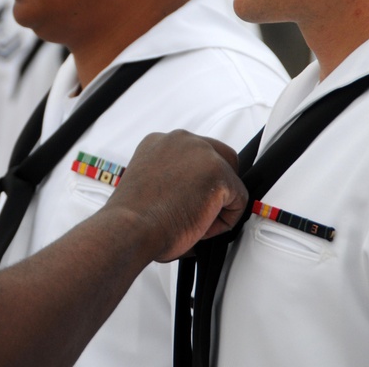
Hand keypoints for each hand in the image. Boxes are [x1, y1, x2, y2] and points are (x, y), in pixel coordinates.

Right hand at [106, 130, 247, 261]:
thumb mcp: (148, 185)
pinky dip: (226, 220)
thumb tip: (192, 198)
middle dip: (216, 186)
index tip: (187, 199)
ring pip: (230, 179)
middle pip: (220, 156)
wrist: (130, 228)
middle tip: (199, 212)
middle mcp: (180, 140)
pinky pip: (239, 200)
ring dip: (219, 203)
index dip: (196, 182)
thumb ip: (172, 179)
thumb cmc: (132, 218)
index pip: (195, 155)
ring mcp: (200, 153)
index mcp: (158, 142)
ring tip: (194, 221)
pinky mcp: (218, 172)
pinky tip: (201, 226)